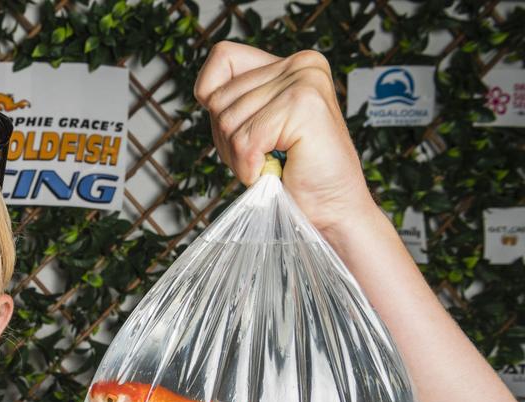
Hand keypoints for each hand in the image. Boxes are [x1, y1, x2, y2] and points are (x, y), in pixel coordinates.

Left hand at [194, 42, 377, 238]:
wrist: (330, 210)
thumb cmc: (290, 174)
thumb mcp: (252, 127)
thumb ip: (233, 101)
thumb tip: (205, 92)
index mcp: (289, 64)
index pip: (222, 58)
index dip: (213, 98)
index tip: (241, 128)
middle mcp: (301, 64)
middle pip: (218, 98)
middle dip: (228, 139)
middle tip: (262, 156)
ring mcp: (305, 81)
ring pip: (227, 121)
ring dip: (240, 157)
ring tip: (272, 164)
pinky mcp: (304, 105)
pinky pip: (244, 139)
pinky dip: (250, 166)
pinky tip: (277, 172)